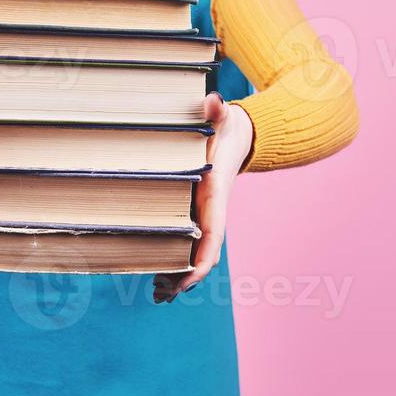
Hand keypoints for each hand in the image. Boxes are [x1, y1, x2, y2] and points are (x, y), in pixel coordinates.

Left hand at [154, 92, 252, 303]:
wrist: (239, 136)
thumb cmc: (226, 129)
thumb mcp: (223, 119)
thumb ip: (217, 112)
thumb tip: (213, 101)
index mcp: (216, 194)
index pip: (213, 233)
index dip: (202, 259)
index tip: (189, 279)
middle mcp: (211, 210)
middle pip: (200, 251)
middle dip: (183, 275)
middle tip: (160, 294)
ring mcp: (203, 214)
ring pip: (191, 251)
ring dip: (176, 272)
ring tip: (156, 294)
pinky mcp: (195, 213)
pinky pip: (185, 241)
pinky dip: (173, 258)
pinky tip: (156, 274)